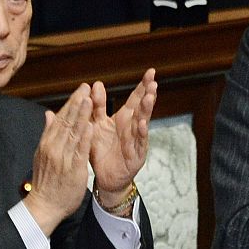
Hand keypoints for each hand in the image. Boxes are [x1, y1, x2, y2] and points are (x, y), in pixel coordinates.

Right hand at [23, 84, 94, 235]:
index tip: (80, 91)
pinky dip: (84, 137)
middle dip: (77, 103)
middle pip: (66, 122)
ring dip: (81, 115)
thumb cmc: (46, 182)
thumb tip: (49, 114)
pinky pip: (79, 150)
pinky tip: (90, 125)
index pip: (60, 119)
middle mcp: (53, 147)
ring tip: (89, 100)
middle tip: (86, 88)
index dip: (71, 104)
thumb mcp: (42, 154)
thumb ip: (48, 133)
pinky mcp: (72, 169)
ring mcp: (62, 158)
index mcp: (47, 143)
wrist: (44, 206)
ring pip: (73, 133)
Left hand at [90, 69, 155, 201]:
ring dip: (146, 110)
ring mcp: (136, 140)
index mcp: (124, 118)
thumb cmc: (101, 149)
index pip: (135, 98)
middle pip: (142, 108)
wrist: (104, 176)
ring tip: (149, 98)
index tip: (150, 71)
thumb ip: (97, 106)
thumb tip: (95, 84)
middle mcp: (133, 127)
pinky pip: (139, 143)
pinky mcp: (136, 155)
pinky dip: (140, 133)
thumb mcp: (96, 124)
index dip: (143, 86)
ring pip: (143, 123)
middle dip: (149, 95)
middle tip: (153, 81)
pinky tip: (141, 124)